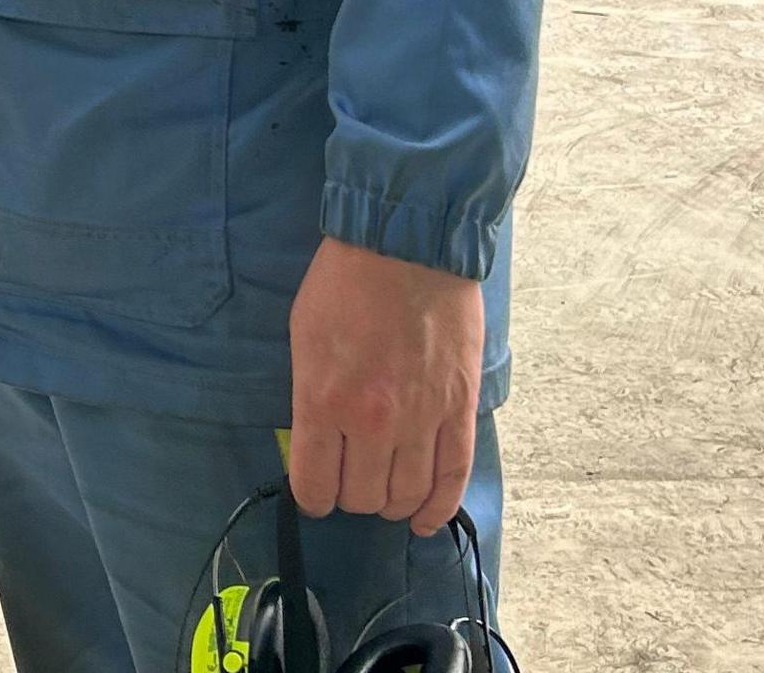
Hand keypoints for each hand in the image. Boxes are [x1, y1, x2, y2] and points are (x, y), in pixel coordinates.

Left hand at [286, 238, 484, 534]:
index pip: (314, 486)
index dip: (312, 498)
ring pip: (406, 494)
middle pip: (362, 497)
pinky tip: (424, 519)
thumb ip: (310, 397)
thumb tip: (316, 441)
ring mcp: (422, 418)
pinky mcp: (460, 408)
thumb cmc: (346, 283)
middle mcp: (373, 421)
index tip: (315, 492)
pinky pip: (453, 476)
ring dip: (392, 503)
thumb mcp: (303, 338)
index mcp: (325, 402)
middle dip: (351, 497)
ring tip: (385, 493)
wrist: (408, 245)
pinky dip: (438, 506)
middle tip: (351, 480)